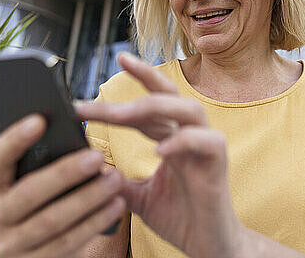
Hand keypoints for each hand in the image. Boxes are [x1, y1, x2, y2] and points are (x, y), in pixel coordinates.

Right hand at [0, 114, 125, 257]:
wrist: (39, 254)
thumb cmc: (45, 202)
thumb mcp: (33, 183)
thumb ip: (43, 164)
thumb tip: (72, 133)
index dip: (15, 139)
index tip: (41, 119)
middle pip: (28, 192)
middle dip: (65, 173)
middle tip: (98, 155)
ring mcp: (10, 245)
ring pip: (52, 220)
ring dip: (88, 198)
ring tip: (116, 179)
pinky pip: (68, 242)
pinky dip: (95, 222)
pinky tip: (117, 205)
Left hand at [75, 53, 243, 257]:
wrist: (209, 247)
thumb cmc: (179, 218)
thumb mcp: (137, 198)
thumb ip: (115, 180)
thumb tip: (85, 168)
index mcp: (171, 139)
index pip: (149, 104)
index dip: (132, 84)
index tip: (115, 64)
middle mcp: (189, 137)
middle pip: (168, 96)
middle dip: (141, 82)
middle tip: (109, 76)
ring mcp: (206, 149)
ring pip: (190, 110)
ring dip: (156, 107)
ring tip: (124, 114)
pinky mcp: (218, 166)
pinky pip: (207, 142)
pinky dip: (183, 142)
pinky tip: (160, 150)